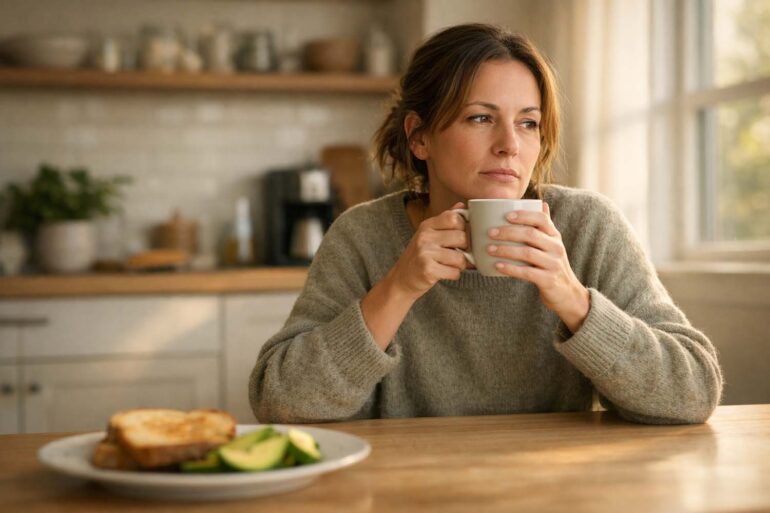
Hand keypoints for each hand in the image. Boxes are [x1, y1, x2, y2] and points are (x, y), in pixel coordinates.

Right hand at [386, 202, 467, 300]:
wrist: (401, 279)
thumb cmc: (418, 256)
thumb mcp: (428, 234)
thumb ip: (445, 221)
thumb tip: (461, 205)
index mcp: (427, 225)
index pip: (454, 218)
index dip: (464, 228)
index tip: (460, 237)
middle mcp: (425, 237)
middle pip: (462, 237)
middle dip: (465, 249)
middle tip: (457, 253)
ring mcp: (425, 253)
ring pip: (460, 258)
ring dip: (460, 265)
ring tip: (450, 265)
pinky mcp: (428, 270)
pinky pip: (454, 272)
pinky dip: (453, 275)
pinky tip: (444, 273)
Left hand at [487, 202, 589, 332]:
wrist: (568, 295)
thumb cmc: (553, 266)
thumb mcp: (553, 245)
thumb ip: (545, 227)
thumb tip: (541, 203)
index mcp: (555, 236)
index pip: (542, 220)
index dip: (524, 215)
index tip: (506, 215)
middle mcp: (556, 248)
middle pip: (531, 234)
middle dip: (508, 232)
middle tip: (490, 233)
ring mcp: (553, 264)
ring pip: (527, 253)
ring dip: (505, 250)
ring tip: (489, 249)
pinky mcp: (548, 280)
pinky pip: (527, 272)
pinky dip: (510, 268)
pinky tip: (497, 266)